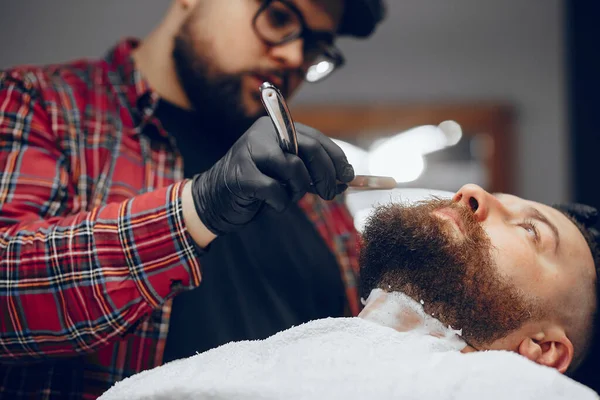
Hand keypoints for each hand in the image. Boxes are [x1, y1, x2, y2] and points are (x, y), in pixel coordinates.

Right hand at [190, 116, 354, 234]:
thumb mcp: (284, 171)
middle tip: (330, 194)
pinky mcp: (241, 175)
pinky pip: (276, 190)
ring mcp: (249, 152)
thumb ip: (310, 169)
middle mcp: (262, 133)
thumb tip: (345, 177)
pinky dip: (281, 202)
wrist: (213, 200)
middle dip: (327, 175)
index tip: (348, 175)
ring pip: (294, 168)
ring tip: (289, 196)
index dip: (336, 158)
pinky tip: (273, 203)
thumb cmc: (254, 184)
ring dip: (299, 190)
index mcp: (275, 126)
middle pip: (310, 149)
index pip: (316, 138)